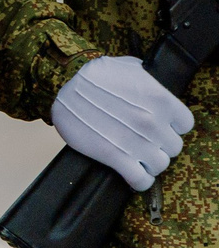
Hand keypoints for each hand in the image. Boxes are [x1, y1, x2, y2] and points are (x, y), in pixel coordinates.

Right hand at [52, 55, 194, 192]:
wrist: (62, 85)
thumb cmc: (94, 74)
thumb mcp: (129, 67)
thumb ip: (150, 82)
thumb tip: (157, 89)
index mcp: (161, 99)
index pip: (185, 124)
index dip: (171, 125)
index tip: (160, 124)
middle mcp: (153, 122)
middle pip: (173, 147)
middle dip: (159, 144)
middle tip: (143, 139)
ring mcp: (136, 142)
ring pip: (160, 165)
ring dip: (148, 162)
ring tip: (135, 155)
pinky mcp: (116, 157)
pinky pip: (141, 180)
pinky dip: (139, 181)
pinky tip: (131, 173)